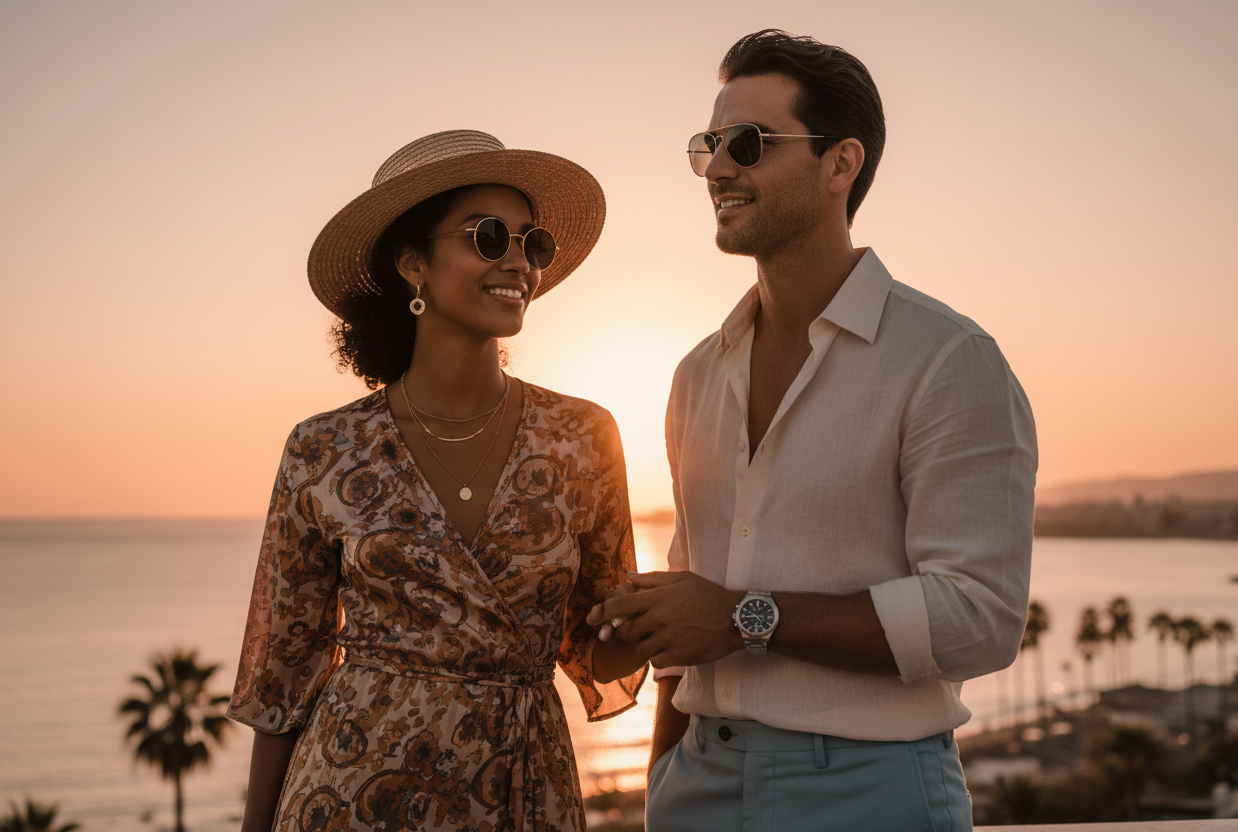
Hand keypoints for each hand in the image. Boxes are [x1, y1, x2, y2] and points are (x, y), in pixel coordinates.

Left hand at [596, 571, 744, 667]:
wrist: (736, 618)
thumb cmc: (708, 595)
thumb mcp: (682, 579)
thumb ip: (652, 579)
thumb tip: (628, 576)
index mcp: (657, 598)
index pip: (619, 605)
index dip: (605, 612)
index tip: (599, 617)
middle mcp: (659, 619)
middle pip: (625, 630)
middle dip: (627, 630)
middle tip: (638, 627)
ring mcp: (669, 639)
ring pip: (639, 648)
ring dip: (643, 644)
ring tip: (657, 637)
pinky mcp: (678, 656)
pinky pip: (655, 661)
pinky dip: (657, 656)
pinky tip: (668, 648)